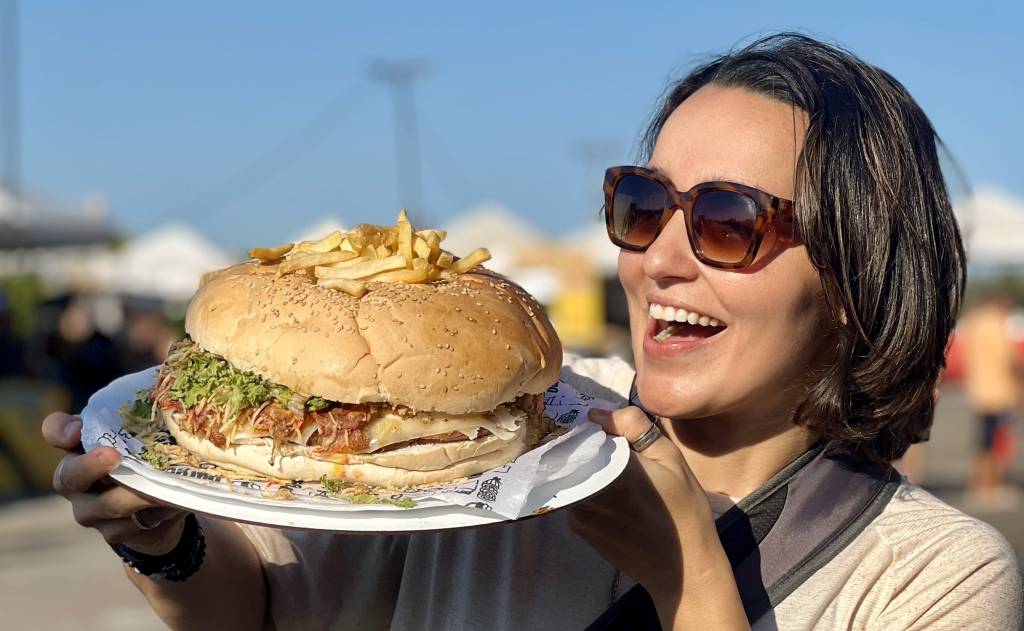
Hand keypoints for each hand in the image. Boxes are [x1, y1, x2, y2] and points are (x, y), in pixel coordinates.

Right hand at [42, 412, 186, 555]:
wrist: (154, 509)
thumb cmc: (141, 459)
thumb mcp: (141, 436)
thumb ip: (142, 419)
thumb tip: (166, 397)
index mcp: (78, 448)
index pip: (56, 431)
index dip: (61, 431)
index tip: (75, 431)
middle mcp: (75, 482)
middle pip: (71, 476)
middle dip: (91, 466)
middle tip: (113, 456)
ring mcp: (91, 512)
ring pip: (111, 504)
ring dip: (139, 493)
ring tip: (163, 483)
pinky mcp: (115, 533)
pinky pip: (135, 524)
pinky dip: (159, 511)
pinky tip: (177, 503)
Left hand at [568, 407, 710, 595]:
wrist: (683, 572)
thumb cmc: (683, 512)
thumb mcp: (671, 459)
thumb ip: (634, 427)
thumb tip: (597, 413)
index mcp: (611, 470)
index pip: (581, 435)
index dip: (588, 427)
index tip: (602, 426)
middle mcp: (586, 492)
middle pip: (573, 456)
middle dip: (586, 447)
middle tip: (609, 447)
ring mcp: (578, 514)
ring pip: (573, 477)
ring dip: (586, 470)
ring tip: (612, 472)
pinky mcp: (579, 531)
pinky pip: (575, 498)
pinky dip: (587, 490)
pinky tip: (612, 496)